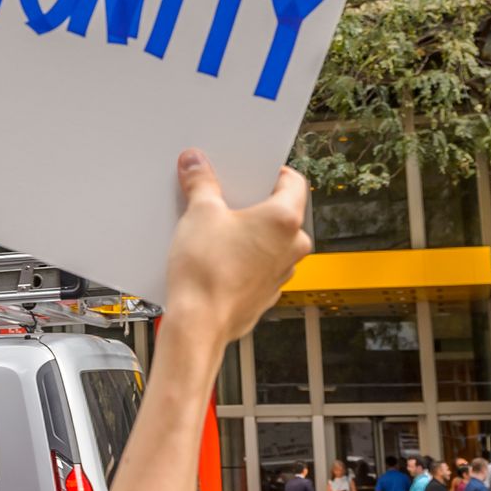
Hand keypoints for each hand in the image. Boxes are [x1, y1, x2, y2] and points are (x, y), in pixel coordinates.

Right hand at [164, 149, 310, 345]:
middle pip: (280, 210)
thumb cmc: (207, 275)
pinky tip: (216, 255)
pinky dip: (243, 255)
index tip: (248, 171)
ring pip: (269, 240)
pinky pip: (259, 263)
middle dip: (252, 202)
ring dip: (247, 231)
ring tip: (214, 228)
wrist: (199, 325)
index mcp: (285, 221)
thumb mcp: (199, 214)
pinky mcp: (266, 292)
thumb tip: (196, 165)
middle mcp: (292, 247)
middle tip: (223, 197)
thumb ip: (201, 183)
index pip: (293, 180)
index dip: (270, 171)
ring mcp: (282, 272)